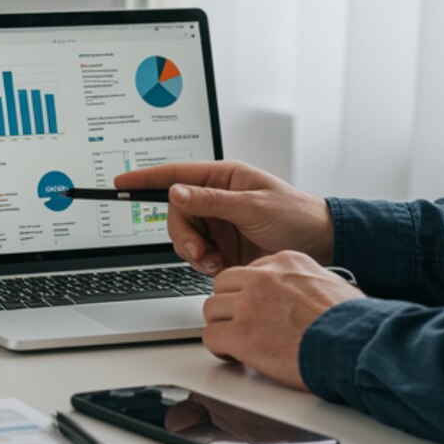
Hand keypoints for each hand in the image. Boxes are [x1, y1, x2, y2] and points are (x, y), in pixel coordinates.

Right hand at [113, 160, 334, 274]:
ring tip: (216, 263)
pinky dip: (203, 264)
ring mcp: (219, 224)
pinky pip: (197, 255)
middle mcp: (217, 199)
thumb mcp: (254, 207)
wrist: (323, 247)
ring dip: (194, 253)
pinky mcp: (223, 247)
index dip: (146, 178)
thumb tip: (177, 190)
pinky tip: (222, 268)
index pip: (176, 174)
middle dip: (182, 234)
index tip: (121, 181)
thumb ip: (213, 200)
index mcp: (224, 177)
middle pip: (176, 212)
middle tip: (199, 252)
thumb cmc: (297, 216)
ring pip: (184, 237)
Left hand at [201, 251, 362, 389]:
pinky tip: (235, 356)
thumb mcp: (334, 286)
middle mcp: (263, 278)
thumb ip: (309, 282)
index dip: (249, 293)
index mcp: (286, 262)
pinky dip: (219, 349)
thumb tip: (309, 292)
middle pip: (223, 285)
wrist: (355, 345)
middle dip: (230, 306)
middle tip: (242, 324)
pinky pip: (211, 337)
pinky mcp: (240, 334)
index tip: (256, 308)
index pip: (249, 271)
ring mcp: (249, 304)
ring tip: (239, 343)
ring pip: (212, 309)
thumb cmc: (353, 323)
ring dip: (223, 327)